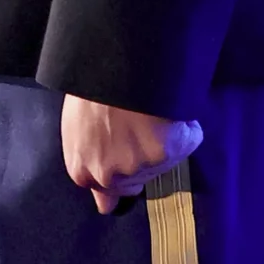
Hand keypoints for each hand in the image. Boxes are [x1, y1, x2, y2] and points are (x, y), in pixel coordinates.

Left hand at [61, 94, 203, 214]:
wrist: (113, 60)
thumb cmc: (90, 86)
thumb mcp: (75, 126)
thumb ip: (88, 162)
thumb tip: (105, 202)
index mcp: (83, 171)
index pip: (108, 195)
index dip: (119, 175)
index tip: (125, 162)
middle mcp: (113, 176)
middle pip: (137, 180)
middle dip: (140, 160)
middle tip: (137, 126)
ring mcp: (144, 165)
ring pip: (163, 159)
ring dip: (161, 139)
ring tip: (147, 108)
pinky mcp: (173, 150)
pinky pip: (188, 137)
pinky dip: (184, 125)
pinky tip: (168, 107)